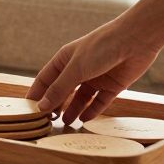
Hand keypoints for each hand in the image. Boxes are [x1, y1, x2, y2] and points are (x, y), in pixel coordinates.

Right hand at [25, 20, 160, 124]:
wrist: (135, 40)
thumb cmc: (101, 47)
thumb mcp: (76, 69)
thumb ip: (59, 89)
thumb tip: (41, 106)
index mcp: (64, 60)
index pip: (45, 80)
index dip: (37, 94)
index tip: (28, 110)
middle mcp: (79, 69)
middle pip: (63, 91)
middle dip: (55, 105)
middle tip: (47, 121)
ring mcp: (96, 78)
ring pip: (81, 98)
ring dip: (73, 110)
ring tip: (65, 123)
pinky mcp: (113, 85)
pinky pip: (100, 101)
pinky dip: (92, 110)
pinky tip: (85, 119)